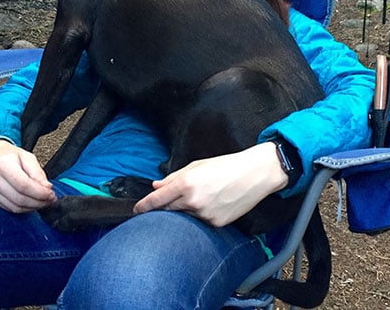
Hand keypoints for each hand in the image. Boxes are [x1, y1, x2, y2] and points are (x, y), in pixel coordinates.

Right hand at [0, 139, 56, 212]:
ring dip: (32, 207)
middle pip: (19, 199)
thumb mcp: (26, 156)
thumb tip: (47, 188)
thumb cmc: (6, 154)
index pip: (24, 185)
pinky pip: (9, 208)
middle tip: (50, 199)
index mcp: (3, 164)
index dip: (40, 193)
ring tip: (43, 202)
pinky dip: (23, 209)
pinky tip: (31, 204)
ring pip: (14, 207)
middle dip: (39, 202)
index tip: (51, 194)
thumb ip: (37, 172)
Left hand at [133, 142, 287, 226]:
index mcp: (186, 183)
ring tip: (200, 197)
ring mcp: (205, 215)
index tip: (136, 211)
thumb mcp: (197, 166)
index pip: (157, 200)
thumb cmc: (226, 166)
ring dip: (184, 211)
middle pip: (168, 211)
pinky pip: (200, 223)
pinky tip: (212, 204)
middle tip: (167, 203)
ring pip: (184, 217)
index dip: (144, 206)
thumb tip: (156, 186)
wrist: (254, 174)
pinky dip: (200, 215)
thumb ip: (174, 177)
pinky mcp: (216, 224)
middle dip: (164, 208)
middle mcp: (193, 201)